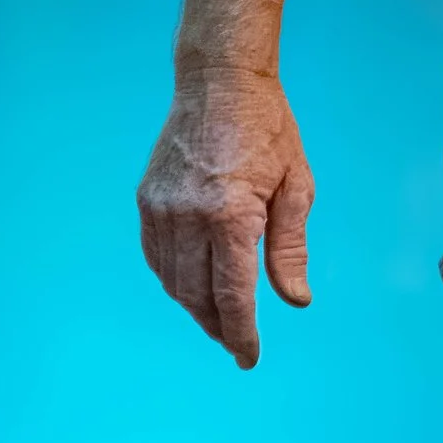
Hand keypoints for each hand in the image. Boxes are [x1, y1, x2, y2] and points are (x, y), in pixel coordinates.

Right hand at [137, 68, 314, 367]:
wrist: (219, 83)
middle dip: (218, 327)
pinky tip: (193, 288)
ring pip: (172, 281)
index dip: (241, 334)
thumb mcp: (296, 187)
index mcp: (230, 215)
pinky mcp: (147, 200)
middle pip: (197, 296)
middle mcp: (188, 216)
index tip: (249, 359)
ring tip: (218, 321)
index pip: (232, 296)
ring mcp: (161, 208)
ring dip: (194, 308)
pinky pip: (156, 256)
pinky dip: (173, 280)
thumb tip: (294, 300)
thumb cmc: (268, 131)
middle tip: (237, 345)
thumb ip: (289, 249)